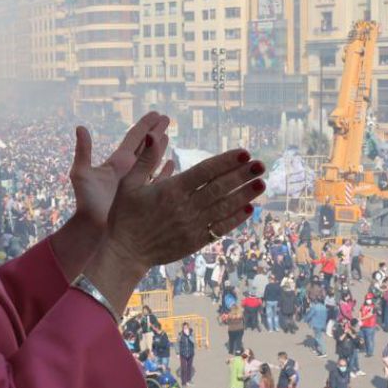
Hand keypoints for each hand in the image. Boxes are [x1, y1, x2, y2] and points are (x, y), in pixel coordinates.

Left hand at [69, 112, 170, 229]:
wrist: (93, 228)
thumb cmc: (86, 202)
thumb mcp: (81, 173)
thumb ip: (83, 150)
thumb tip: (80, 127)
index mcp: (117, 162)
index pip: (134, 138)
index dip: (145, 125)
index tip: (155, 113)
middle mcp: (129, 170)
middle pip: (146, 146)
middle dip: (156, 131)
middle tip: (168, 118)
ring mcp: (137, 183)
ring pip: (152, 161)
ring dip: (161, 148)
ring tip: (169, 136)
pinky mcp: (143, 197)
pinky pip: (157, 181)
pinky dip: (165, 171)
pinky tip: (171, 163)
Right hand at [105, 143, 264, 269]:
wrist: (126, 252)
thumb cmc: (126, 215)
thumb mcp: (129, 184)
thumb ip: (144, 160)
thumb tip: (152, 135)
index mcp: (171, 190)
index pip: (204, 172)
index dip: (226, 162)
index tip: (244, 153)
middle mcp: (185, 207)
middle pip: (219, 188)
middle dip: (241, 175)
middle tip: (260, 164)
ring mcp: (192, 225)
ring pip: (223, 208)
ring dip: (244, 195)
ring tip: (261, 183)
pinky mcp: (195, 241)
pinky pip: (219, 228)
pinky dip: (235, 219)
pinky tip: (249, 209)